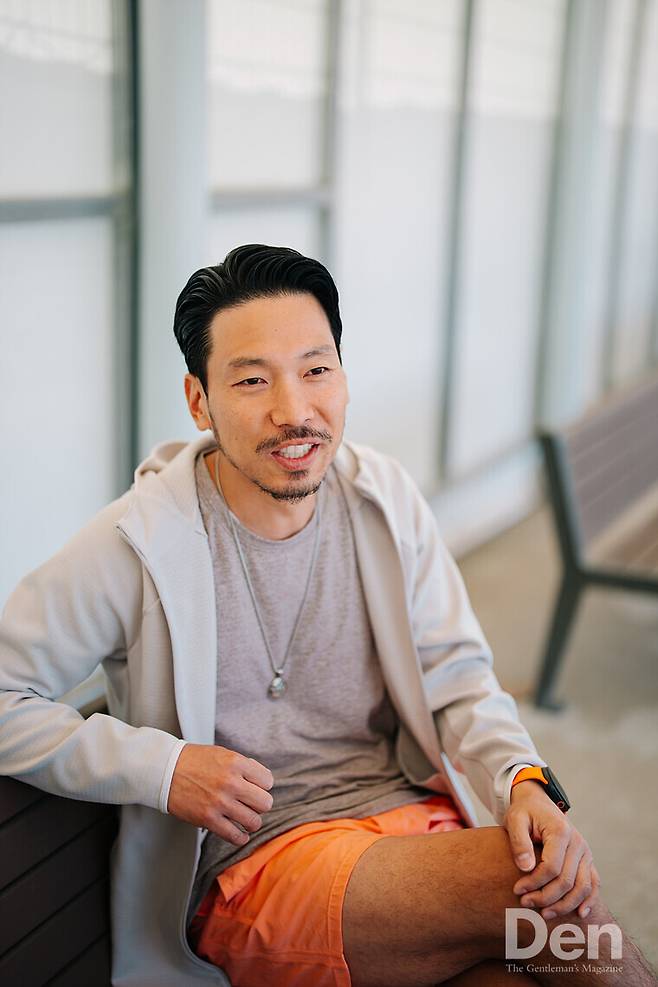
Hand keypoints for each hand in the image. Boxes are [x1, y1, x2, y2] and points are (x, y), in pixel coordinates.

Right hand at [167, 743, 273, 845]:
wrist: (165, 770)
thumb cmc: (195, 761)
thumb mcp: (223, 754)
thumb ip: (244, 766)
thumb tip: (263, 782)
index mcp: (236, 762)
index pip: (268, 781)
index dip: (262, 785)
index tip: (255, 788)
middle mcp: (231, 782)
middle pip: (265, 803)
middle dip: (260, 804)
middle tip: (251, 804)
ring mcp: (220, 802)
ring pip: (254, 821)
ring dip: (251, 822)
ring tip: (245, 819)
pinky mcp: (208, 819)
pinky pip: (235, 836)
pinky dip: (240, 838)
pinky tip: (239, 833)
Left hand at [504, 779, 599, 920]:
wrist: (538, 803)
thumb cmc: (525, 812)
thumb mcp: (515, 819)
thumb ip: (519, 841)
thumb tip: (525, 868)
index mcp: (561, 831)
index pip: (551, 867)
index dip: (534, 883)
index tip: (518, 890)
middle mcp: (578, 843)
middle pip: (566, 881)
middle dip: (546, 897)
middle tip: (525, 903)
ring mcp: (585, 853)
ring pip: (582, 887)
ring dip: (564, 905)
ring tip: (545, 914)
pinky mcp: (587, 860)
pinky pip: (593, 883)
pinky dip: (588, 900)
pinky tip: (580, 914)